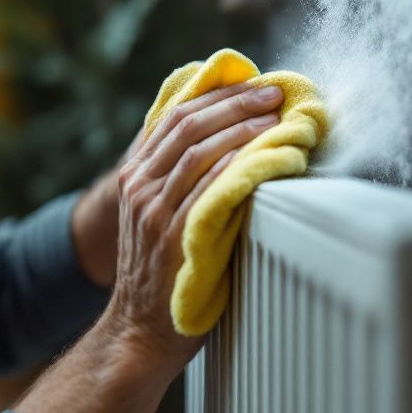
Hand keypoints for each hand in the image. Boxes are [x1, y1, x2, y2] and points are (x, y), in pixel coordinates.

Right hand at [100, 80, 282, 370]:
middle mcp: (139, 186)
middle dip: (236, 104)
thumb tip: (225, 139)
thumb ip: (178, 178)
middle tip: (275, 95)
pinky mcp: (173, 238)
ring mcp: (153, 211)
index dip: (219, 95)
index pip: (176, 115)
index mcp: (135, 174)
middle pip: (188, 124)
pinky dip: (235, 168)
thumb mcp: (156, 214)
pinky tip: (261, 158)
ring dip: (242, 130)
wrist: (138, 329)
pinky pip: (206, 191)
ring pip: (198, 152)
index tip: (256, 83)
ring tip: (277, 122)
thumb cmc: (161, 271)